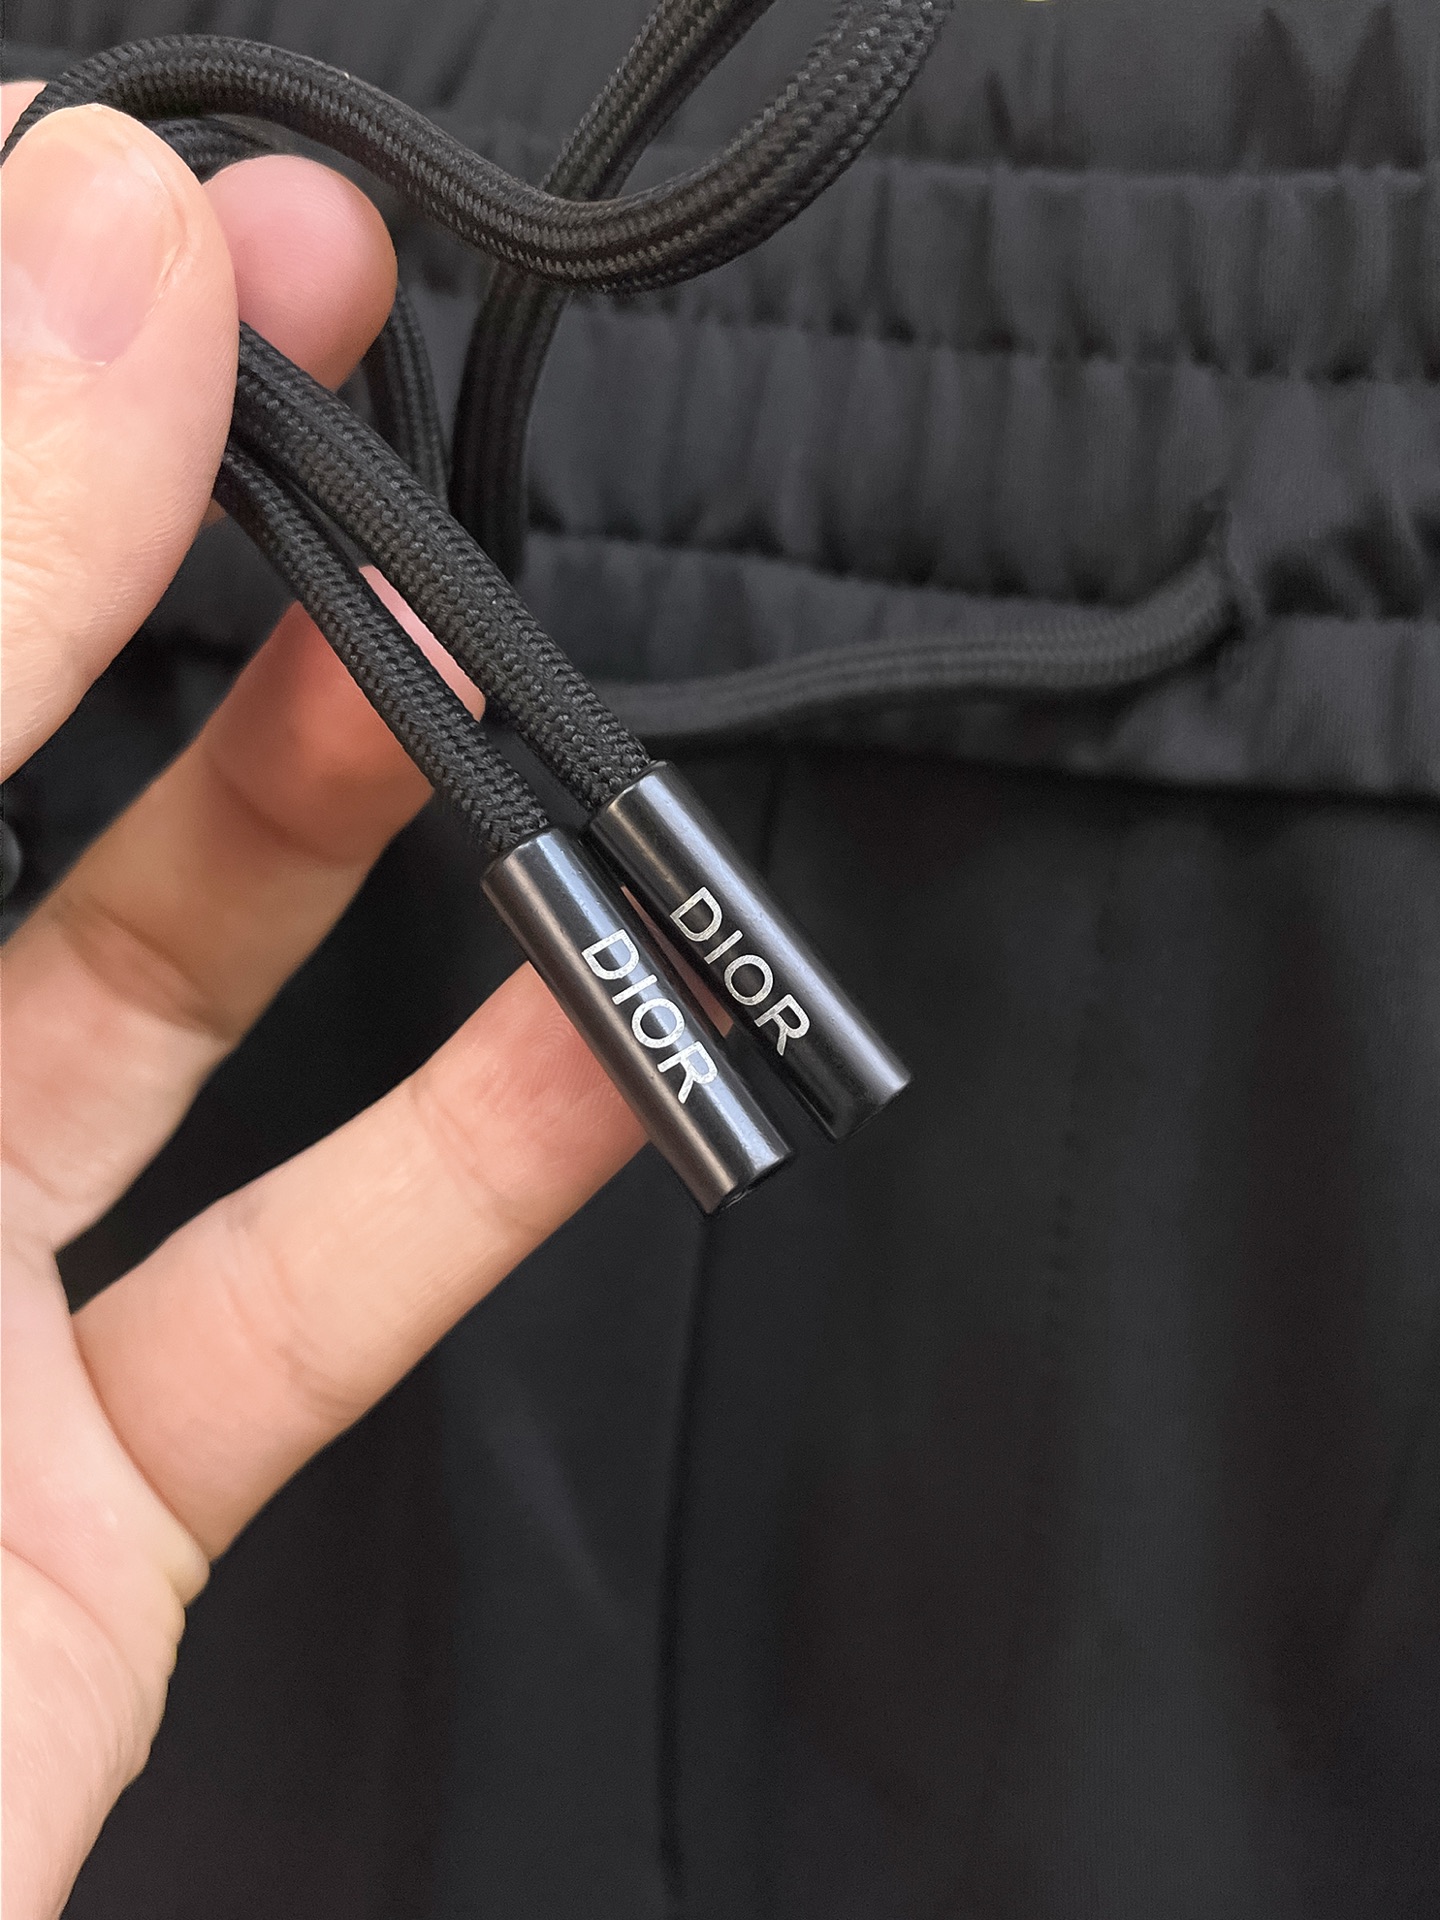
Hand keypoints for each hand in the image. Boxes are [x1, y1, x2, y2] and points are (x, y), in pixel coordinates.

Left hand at [0, 91, 643, 1916]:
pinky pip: (300, 1292)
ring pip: (162, 996)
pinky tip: (621, 1038)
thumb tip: (89, 255)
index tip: (170, 208)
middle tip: (360, 372)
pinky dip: (479, 1166)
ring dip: (360, 829)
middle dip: (191, 548)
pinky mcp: (77, 1491)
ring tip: (499, 676)